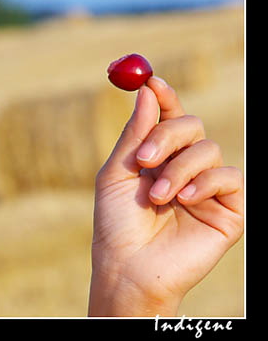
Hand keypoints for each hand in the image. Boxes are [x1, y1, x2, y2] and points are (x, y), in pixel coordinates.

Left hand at [88, 76, 243, 316]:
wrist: (128, 266)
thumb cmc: (117, 223)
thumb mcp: (118, 172)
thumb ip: (135, 133)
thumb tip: (146, 90)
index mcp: (158, 156)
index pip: (168, 117)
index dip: (164, 96)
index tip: (151, 80)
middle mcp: (185, 167)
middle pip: (191, 125)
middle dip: (166, 135)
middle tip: (144, 158)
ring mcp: (208, 188)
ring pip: (208, 149)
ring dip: (178, 169)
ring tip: (157, 197)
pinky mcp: (229, 209)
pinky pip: (229, 176)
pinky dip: (204, 182)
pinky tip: (184, 200)